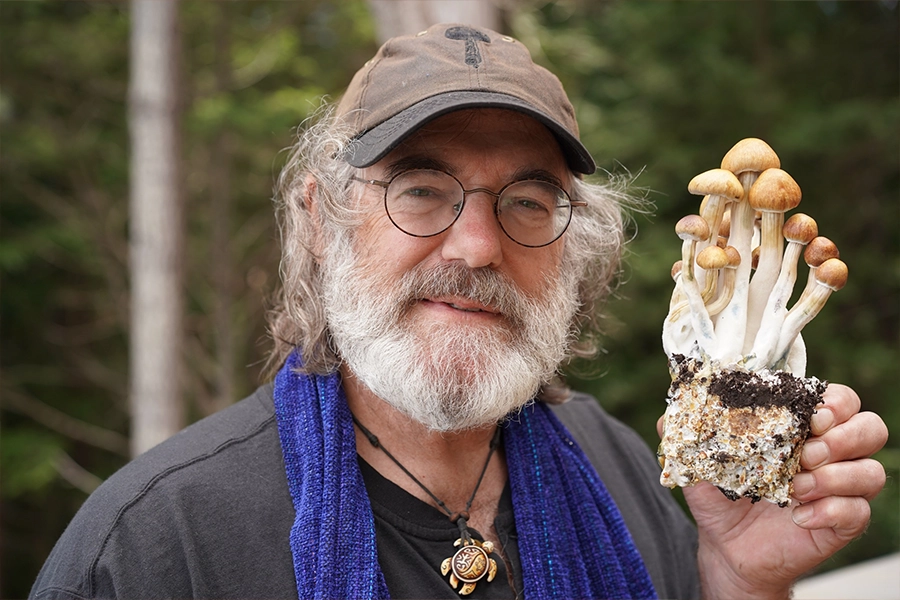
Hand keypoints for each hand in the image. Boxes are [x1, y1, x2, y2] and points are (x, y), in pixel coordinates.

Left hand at [676, 384, 887, 598]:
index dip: (834, 402)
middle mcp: (828, 453)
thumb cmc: (720, 496)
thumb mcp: (698, 462)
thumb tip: (667, 415)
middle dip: (844, 436)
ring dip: (836, 475)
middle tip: (806, 452)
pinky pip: (858, 512)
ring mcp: (838, 488)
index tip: (810, 416)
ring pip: (872, 471)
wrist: (726, 547)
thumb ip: (686, 434)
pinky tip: (799, 515)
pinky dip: (830, 510)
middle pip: (870, 428)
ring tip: (797, 486)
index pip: (840, 400)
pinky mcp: (840, 522)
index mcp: (800, 427)